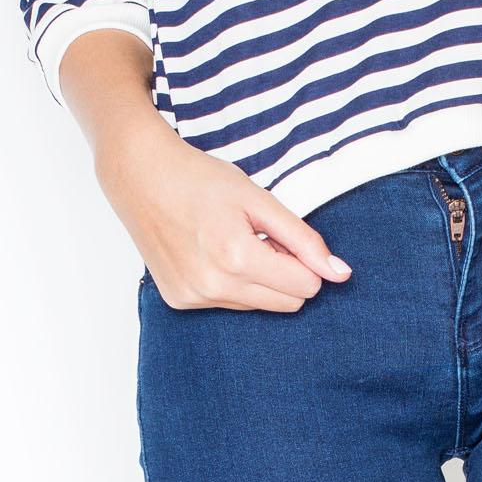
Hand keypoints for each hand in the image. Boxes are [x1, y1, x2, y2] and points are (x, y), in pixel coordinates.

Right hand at [94, 108, 352, 310]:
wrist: (141, 176)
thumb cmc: (201, 179)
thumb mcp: (258, 199)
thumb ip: (303, 238)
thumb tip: (341, 274)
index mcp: (236, 257)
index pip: (305, 287)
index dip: (306, 259)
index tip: (286, 235)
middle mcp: (213, 287)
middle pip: (286, 303)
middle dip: (287, 272)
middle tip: (263, 235)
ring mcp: (193, 298)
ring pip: (258, 306)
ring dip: (260, 278)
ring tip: (234, 239)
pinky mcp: (179, 302)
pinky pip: (229, 305)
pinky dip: (233, 282)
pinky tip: (212, 251)